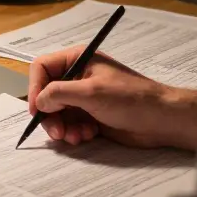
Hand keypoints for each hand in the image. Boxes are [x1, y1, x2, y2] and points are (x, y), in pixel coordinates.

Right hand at [28, 47, 196, 149]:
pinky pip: (70, 124)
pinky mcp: (91, 115)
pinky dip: (74, 132)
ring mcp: (84, 97)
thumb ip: (59, 93)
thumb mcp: (91, 92)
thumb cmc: (130, 99)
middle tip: (57, 132)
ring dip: (62, 127)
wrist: (161, 120)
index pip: (42, 68)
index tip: (37, 110)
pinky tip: (87, 136)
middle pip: (47, 94)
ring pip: (57, 113)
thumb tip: (39, 101)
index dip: (35, 88)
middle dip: (50, 115)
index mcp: (78, 60)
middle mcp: (78, 77)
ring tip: (76, 136)